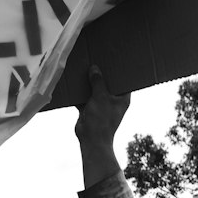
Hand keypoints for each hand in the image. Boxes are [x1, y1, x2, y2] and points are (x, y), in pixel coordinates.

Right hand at [74, 67, 129, 186]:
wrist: (90, 140)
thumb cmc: (101, 120)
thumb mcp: (101, 97)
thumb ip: (98, 81)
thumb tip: (94, 68)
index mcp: (122, 98)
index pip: (123, 80)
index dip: (120, 70)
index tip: (115, 57)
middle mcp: (113, 100)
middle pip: (108, 83)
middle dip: (102, 73)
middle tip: (97, 57)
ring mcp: (100, 105)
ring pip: (95, 89)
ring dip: (89, 81)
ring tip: (84, 65)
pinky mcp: (89, 108)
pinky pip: (84, 96)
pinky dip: (80, 90)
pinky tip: (74, 79)